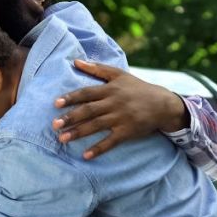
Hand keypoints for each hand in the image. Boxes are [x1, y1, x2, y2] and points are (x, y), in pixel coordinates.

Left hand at [52, 59, 189, 158]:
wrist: (162, 104)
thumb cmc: (137, 88)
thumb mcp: (119, 74)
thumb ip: (96, 68)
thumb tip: (75, 61)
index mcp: (110, 89)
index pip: (87, 93)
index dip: (71, 98)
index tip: (56, 103)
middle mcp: (114, 103)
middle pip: (89, 111)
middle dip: (71, 117)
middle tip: (54, 124)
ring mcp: (121, 118)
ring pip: (96, 126)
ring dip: (79, 133)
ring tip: (62, 139)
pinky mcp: (127, 132)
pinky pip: (111, 142)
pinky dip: (98, 149)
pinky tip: (86, 155)